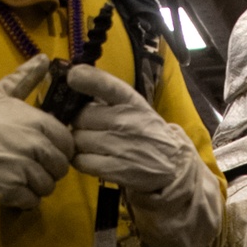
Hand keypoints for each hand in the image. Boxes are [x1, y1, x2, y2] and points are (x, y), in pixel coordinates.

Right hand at [0, 55, 73, 209]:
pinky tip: (12, 188)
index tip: (45, 152)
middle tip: (31, 167)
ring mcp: (23, 169)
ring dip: (36, 186)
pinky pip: (31, 201)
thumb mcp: (2, 91)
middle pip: (60, 168)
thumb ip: (26, 77)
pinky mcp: (10, 189)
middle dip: (49, 170)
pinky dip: (24, 199)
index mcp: (39, 123)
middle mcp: (36, 146)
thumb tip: (42, 59)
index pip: (68, 145)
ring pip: (47, 187)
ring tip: (20, 178)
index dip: (59, 150)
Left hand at [67, 66, 203, 196]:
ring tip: (90, 145)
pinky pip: (81, 161)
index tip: (72, 77)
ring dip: (78, 143)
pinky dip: (80, 160)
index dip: (86, 79)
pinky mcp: (115, 169)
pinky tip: (90, 158)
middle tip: (87, 128)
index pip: (107, 85)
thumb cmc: (148, 132)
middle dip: (78, 122)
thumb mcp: (136, 107)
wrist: (173, 165)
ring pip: (77, 139)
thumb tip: (75, 81)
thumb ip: (109, 96)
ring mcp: (120, 146)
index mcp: (131, 102)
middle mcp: (126, 121)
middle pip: (80, 117)